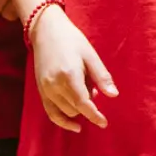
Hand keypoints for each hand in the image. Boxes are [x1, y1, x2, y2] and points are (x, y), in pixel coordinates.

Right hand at [31, 7, 117, 132]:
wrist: (46, 31)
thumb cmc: (72, 40)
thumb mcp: (90, 55)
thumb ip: (101, 76)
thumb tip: (114, 95)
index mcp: (69, 75)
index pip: (83, 103)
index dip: (94, 116)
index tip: (104, 123)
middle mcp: (55, 85)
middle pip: (75, 108)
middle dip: (88, 105)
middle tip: (93, 86)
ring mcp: (45, 89)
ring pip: (65, 111)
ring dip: (78, 109)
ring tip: (84, 88)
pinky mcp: (40, 91)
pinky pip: (51, 113)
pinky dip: (62, 120)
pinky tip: (74, 124)